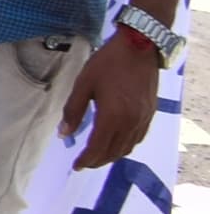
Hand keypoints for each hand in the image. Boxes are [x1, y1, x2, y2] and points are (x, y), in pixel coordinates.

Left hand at [64, 29, 165, 170]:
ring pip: (127, 147)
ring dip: (112, 155)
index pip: (98, 148)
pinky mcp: (150, 113)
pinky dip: (125, 146)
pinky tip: (116, 142)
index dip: (86, 160)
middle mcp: (131, 122)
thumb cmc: (108, 63)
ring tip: (97, 155)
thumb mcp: (84, 84)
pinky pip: (138, 138)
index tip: (76, 166)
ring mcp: (143, 119)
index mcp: (112, 117)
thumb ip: (73, 110)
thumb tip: (63, 133)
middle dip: (97, 161)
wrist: (139, 48)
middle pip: (113, 152)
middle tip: (84, 163)